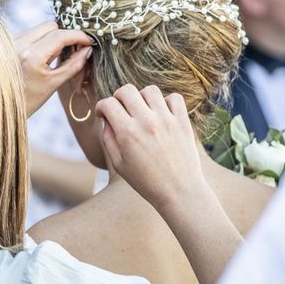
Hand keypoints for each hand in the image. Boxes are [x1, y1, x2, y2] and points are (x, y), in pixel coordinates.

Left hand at [15, 22, 93, 116]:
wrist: (1, 106)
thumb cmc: (29, 100)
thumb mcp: (54, 84)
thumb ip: (74, 64)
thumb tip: (88, 48)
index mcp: (31, 56)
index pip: (60, 35)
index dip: (78, 35)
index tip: (90, 41)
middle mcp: (18, 44)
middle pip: (51, 26)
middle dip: (65, 35)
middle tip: (75, 49)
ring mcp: (10, 41)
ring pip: (40, 28)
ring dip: (53, 37)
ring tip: (56, 56)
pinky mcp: (7, 41)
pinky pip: (30, 32)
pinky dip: (41, 40)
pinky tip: (43, 56)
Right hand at [96, 85, 241, 283]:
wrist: (179, 193)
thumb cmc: (146, 182)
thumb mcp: (119, 165)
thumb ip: (109, 139)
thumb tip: (106, 120)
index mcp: (127, 133)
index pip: (108, 103)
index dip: (101, 107)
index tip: (103, 114)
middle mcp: (146, 122)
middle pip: (126, 90)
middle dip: (118, 97)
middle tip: (121, 109)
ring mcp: (166, 120)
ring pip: (150, 90)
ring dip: (142, 97)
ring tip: (143, 111)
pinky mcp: (183, 122)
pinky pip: (174, 98)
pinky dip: (167, 101)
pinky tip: (162, 114)